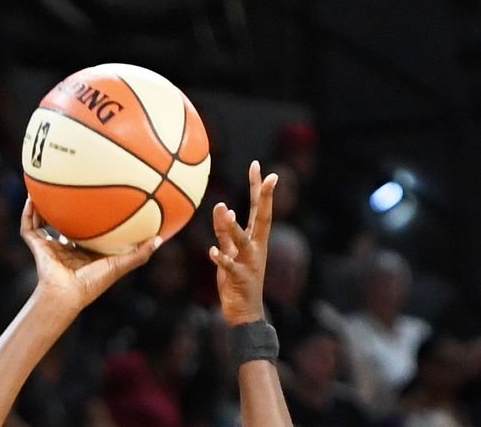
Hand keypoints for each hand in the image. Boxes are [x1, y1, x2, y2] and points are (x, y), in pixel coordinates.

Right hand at [20, 197, 160, 311]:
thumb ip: (140, 254)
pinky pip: (29, 227)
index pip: (88, 231)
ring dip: (43, 206)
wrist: (67, 294)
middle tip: (72, 188)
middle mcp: (66, 247)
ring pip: (44, 221)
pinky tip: (32, 197)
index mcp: (85, 251)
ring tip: (44, 186)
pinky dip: (28, 212)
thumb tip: (161, 238)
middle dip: (67, 208)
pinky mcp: (37, 247)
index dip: (91, 217)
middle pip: (65, 223)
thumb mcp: (119, 265)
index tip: (100, 199)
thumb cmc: (93, 283)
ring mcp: (50, 247)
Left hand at [209, 161, 277, 325]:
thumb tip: (221, 207)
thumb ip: (224, 231)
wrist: (245, 312)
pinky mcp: (240, 279)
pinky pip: (230, 266)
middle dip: (264, 196)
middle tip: (267, 176)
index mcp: (254, 240)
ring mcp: (250, 263)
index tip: (258, 166)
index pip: (258, 209)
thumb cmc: (237, 280)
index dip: (259, 188)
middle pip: (262, 218)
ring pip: (243, 241)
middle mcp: (256, 248)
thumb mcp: (230, 251)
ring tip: (227, 212)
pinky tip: (213, 251)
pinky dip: (222, 258)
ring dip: (234, 227)